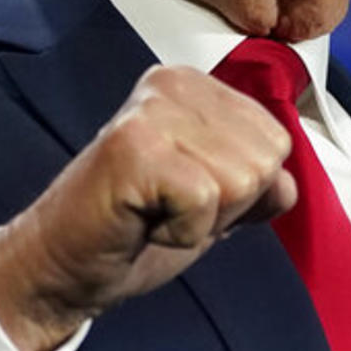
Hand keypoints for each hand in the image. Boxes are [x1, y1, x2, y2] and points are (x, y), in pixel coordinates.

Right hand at [0, 65, 296, 350]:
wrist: (63, 266)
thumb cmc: (134, 230)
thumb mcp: (215, 205)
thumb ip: (256, 185)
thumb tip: (288, 184)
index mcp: (195, 87)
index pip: (276, 140)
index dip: (244, 189)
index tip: (188, 196)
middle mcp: (174, 84)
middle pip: (265, 158)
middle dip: (229, 203)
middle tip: (169, 207)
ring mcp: (151, 111)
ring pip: (242, 178)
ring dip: (205, 218)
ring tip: (156, 212)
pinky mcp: (134, 147)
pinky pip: (205, 198)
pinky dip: (183, 230)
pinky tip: (144, 222)